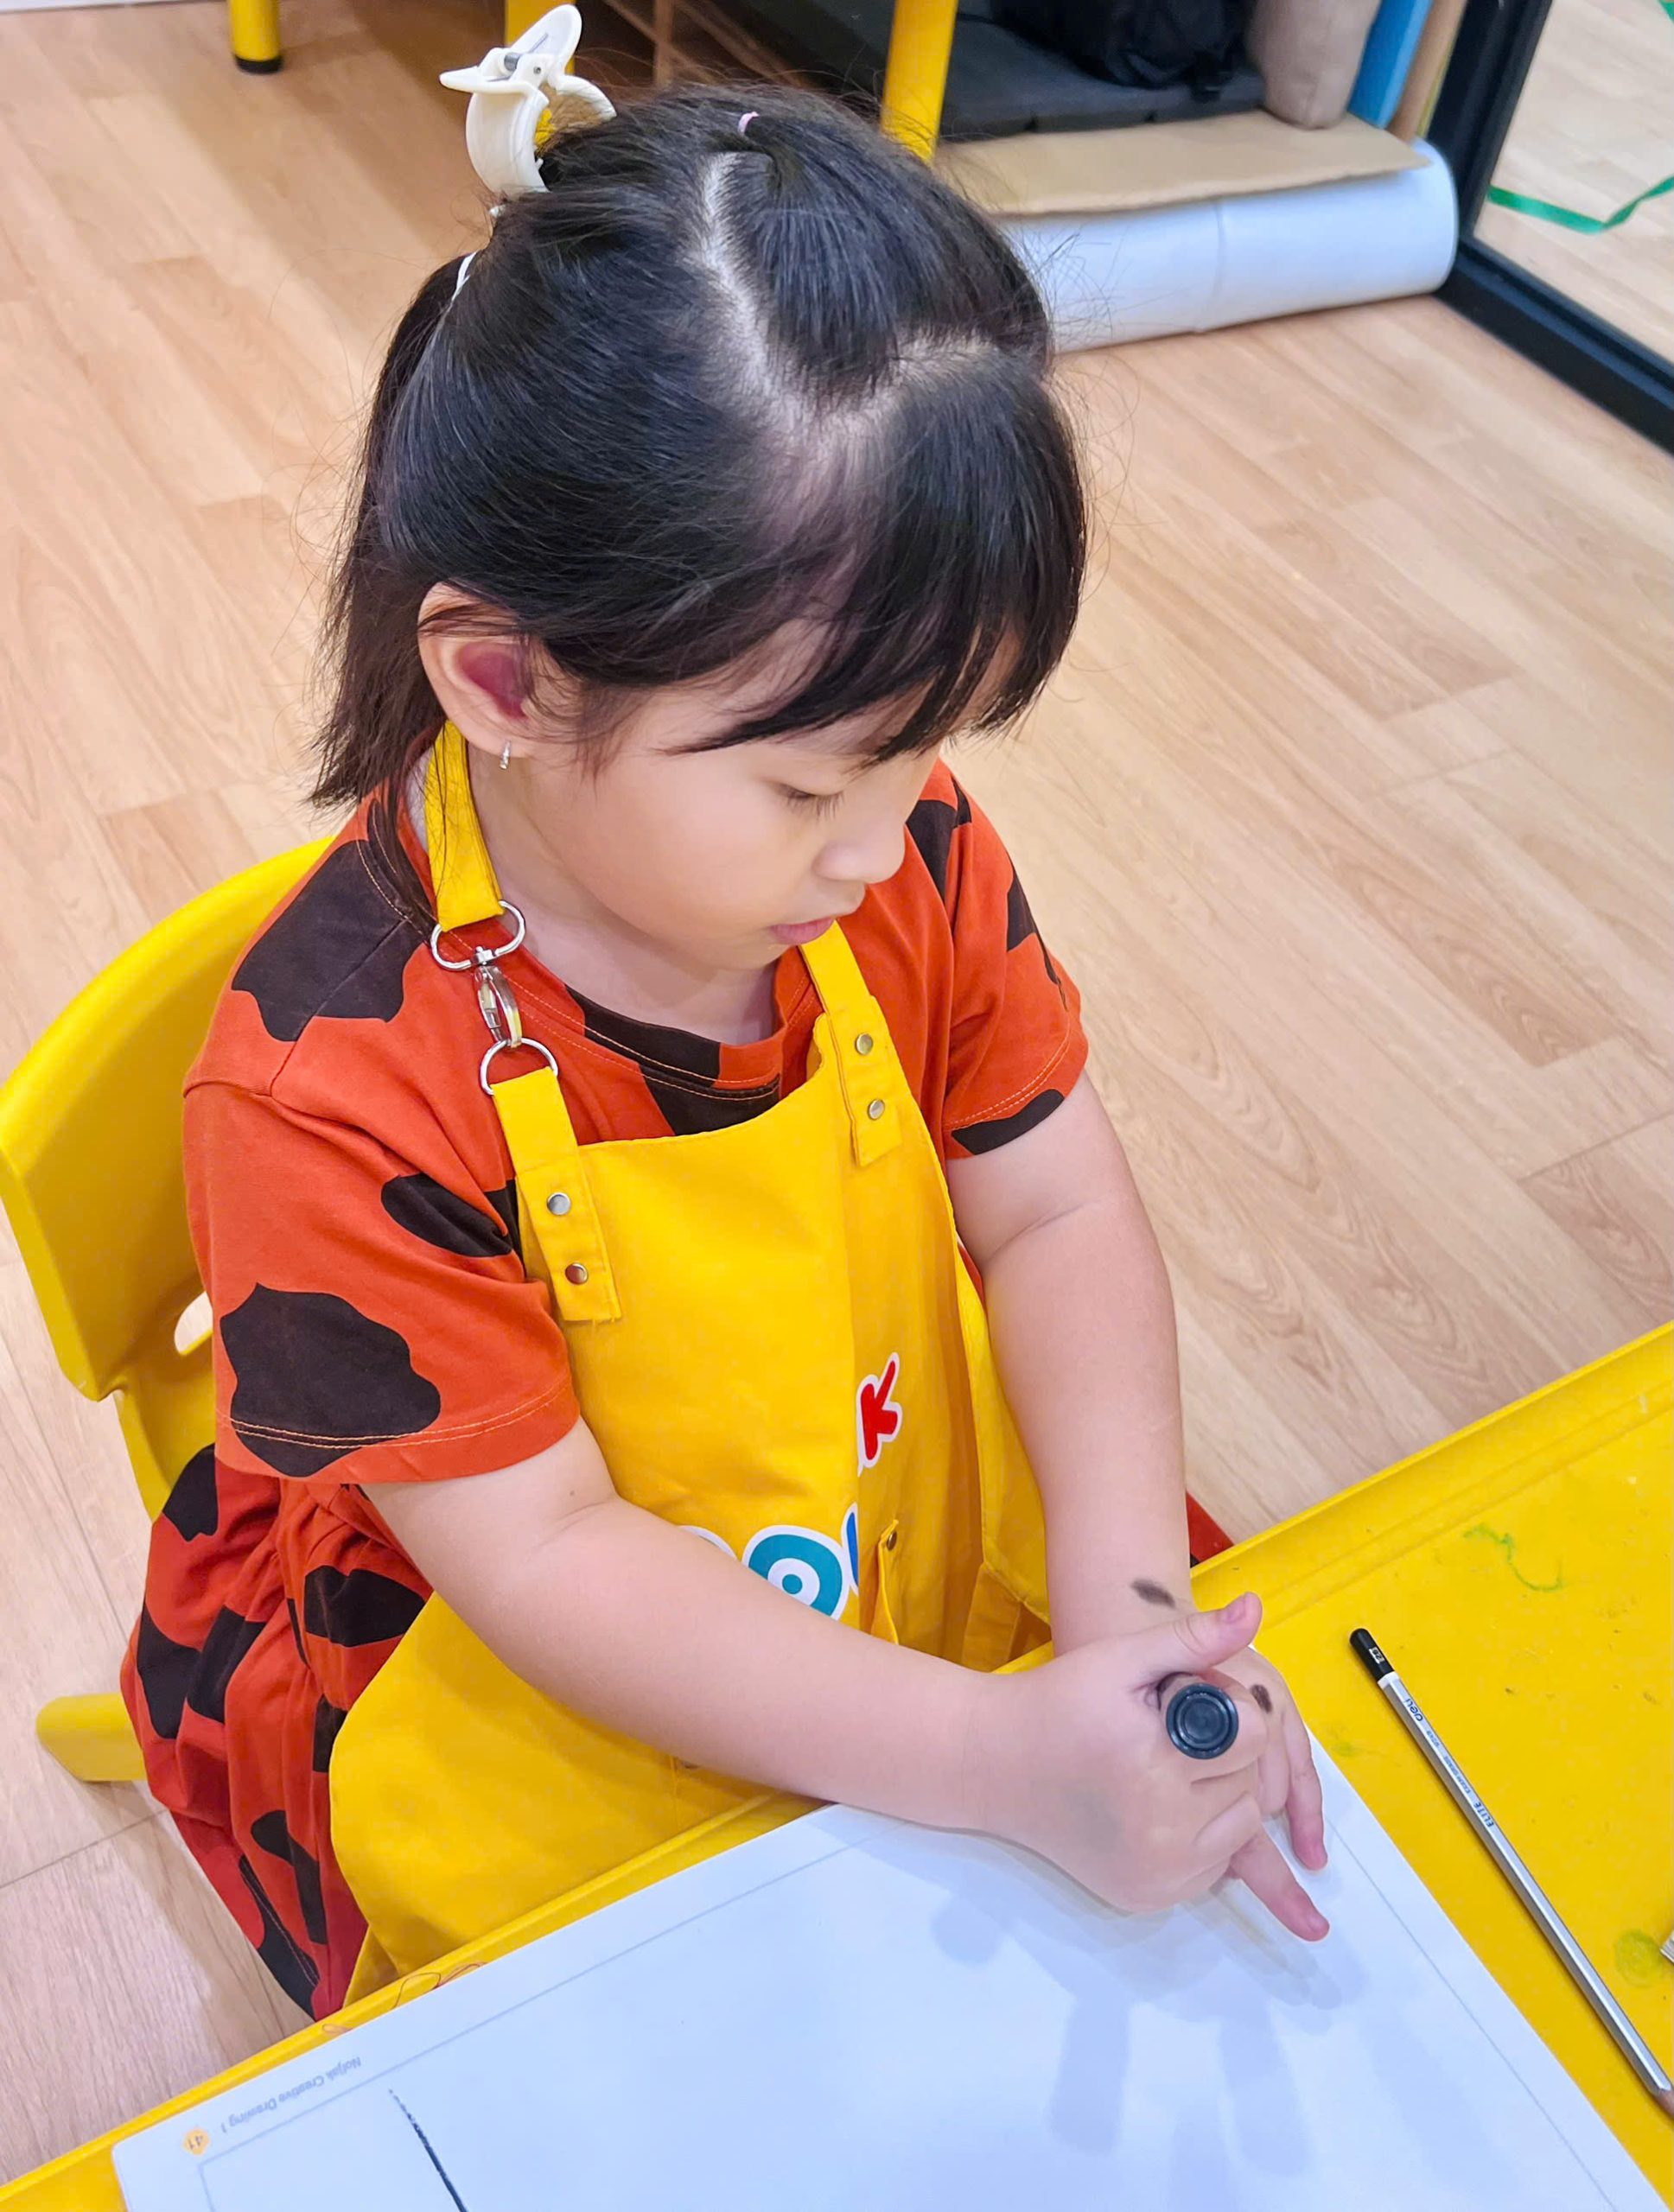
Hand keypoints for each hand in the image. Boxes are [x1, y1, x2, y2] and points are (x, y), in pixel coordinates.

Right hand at [970, 1593, 1327, 1940]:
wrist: (995, 1768)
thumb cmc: (1060, 1702)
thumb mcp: (1120, 1659)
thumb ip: (1192, 1637)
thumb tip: (1255, 1609)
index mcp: (1153, 1768)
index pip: (1253, 1739)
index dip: (1227, 1711)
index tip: (1181, 1703)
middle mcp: (1161, 1834)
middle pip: (1250, 1786)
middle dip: (1225, 1755)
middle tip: (1169, 1735)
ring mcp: (1158, 1876)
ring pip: (1240, 1828)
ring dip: (1219, 1796)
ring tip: (1166, 1769)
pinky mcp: (1151, 1899)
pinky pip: (1214, 1864)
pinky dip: (1201, 1834)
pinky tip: (1158, 1806)